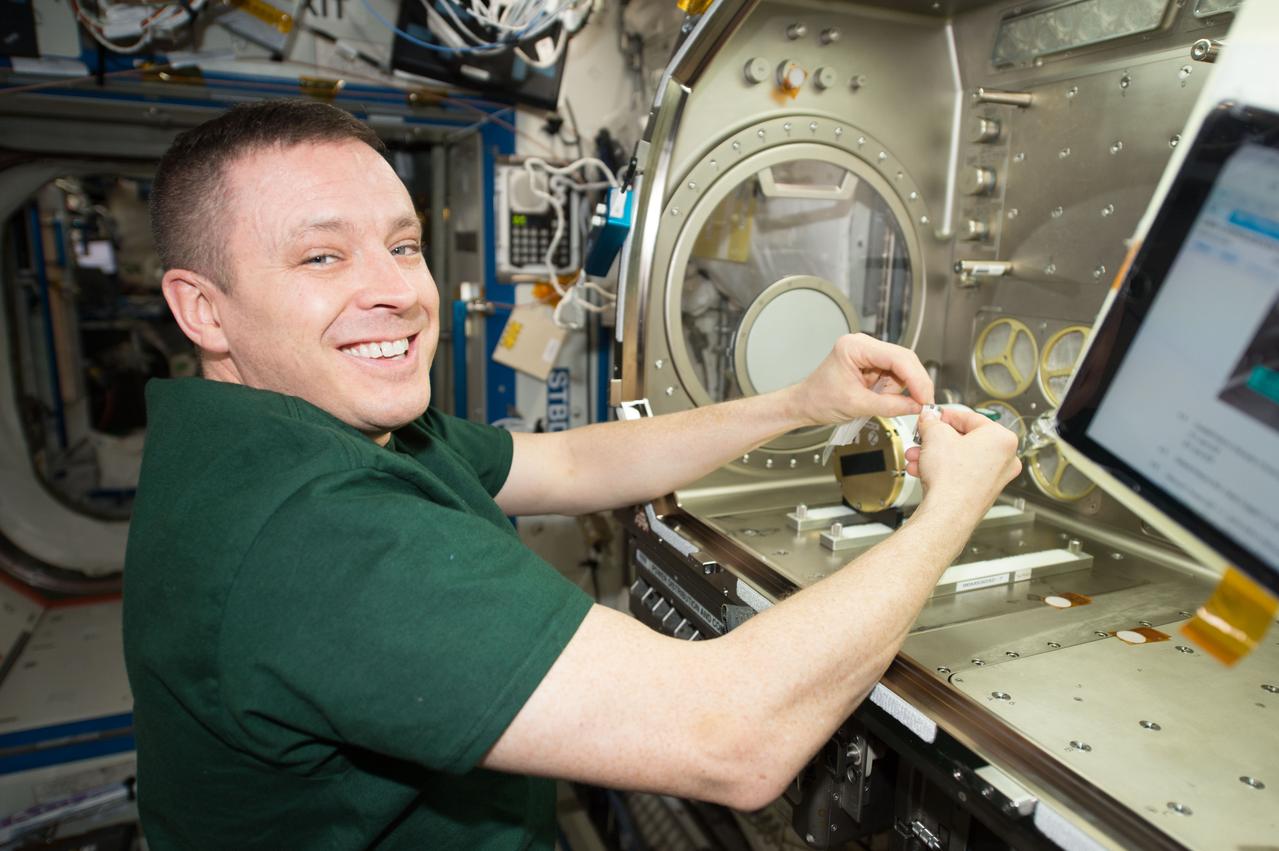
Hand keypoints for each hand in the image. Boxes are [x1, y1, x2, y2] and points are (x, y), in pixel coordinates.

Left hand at [785, 334, 933, 426]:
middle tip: (919, 404)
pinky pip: (894, 376)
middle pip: (904, 360)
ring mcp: (868, 353)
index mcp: (855, 347)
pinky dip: (893, 390)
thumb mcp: (856, 406)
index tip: (925, 397)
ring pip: (902, 369)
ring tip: (878, 401)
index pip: (897, 357)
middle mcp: (863, 345)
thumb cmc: (819, 400)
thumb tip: (916, 406)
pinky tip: (879, 398)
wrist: (805, 404)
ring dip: (899, 389)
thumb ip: (890, 406)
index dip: (916, 378)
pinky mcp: (871, 364)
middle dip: (912, 384)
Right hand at [904, 407, 1020, 517]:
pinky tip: (923, 470)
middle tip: (923, 437)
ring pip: (960, 458)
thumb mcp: (935, 435)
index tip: (934, 416)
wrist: (948, 513)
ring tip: (917, 456)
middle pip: (965, 439)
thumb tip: (929, 419)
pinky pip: (961, 473)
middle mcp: (1005, 458)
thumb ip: (932, 422)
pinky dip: (942, 469)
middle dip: (937, 440)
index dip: (946, 415)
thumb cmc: (952, 479)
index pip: (970, 417)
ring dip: (935, 455)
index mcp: (1002, 438)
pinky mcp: (983, 493)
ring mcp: (995, 478)